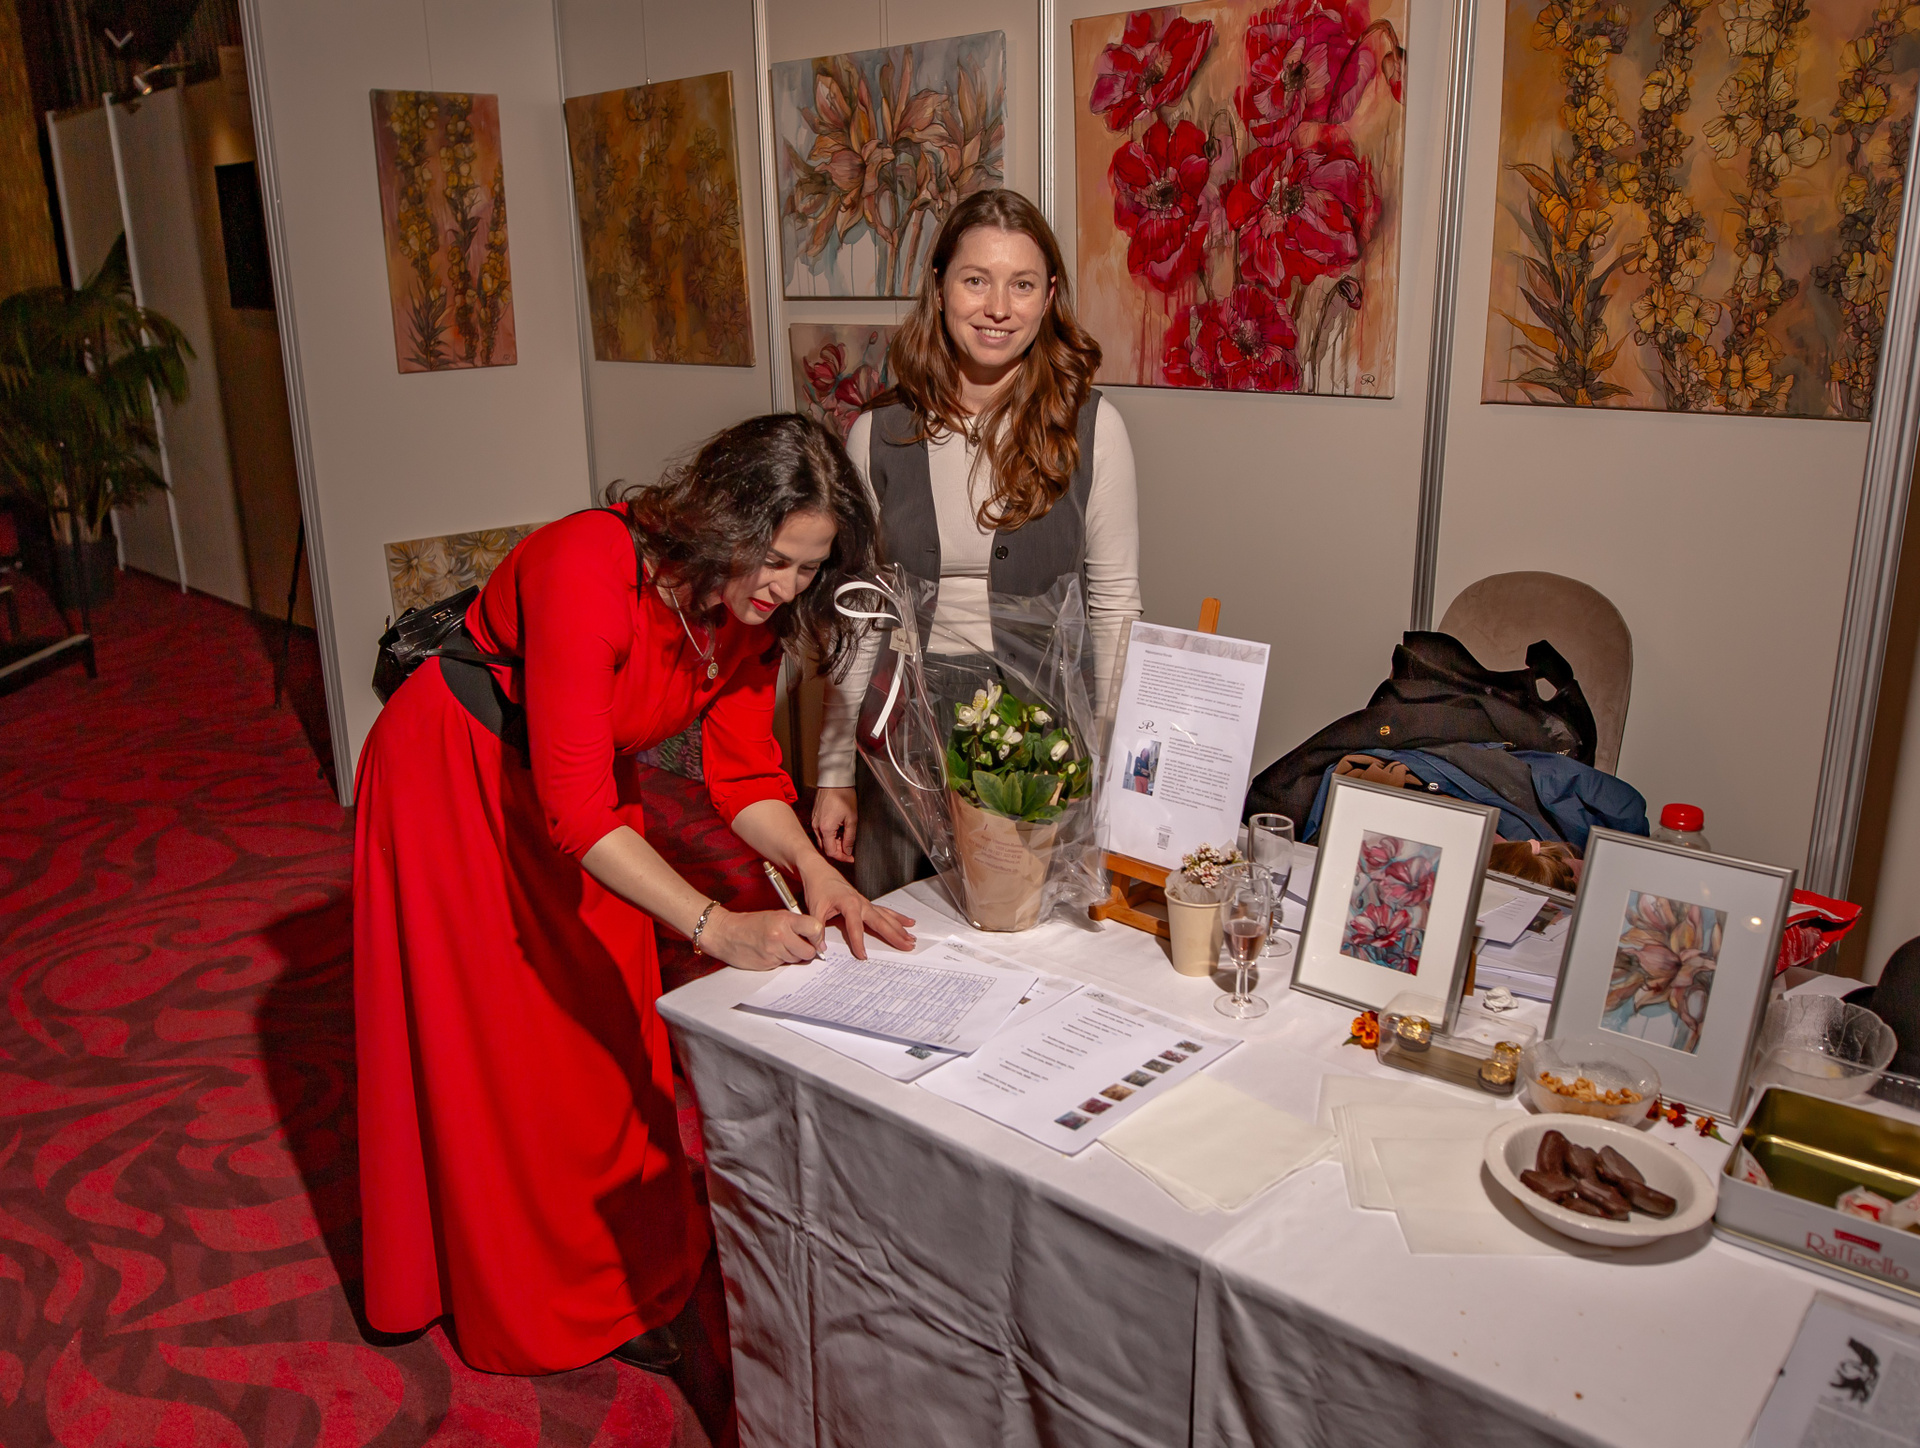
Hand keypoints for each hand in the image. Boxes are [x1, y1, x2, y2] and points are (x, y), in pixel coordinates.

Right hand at [702, 906, 824, 970]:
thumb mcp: (775, 916)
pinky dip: (781, 960)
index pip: (815, 928)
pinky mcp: (768, 964)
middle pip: (809, 951)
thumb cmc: (751, 923)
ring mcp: (774, 951)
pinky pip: (784, 965)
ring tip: (781, 946)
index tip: (816, 939)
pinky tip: (771, 952)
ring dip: (793, 955)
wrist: (726, 933)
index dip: (818, 936)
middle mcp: (780, 935)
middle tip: (800, 945)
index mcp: (784, 919)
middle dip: (807, 950)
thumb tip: (815, 939)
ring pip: (797, 959)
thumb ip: (795, 925)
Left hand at [800, 857, 915, 958]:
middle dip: (894, 935)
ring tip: (911, 938)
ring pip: (886, 917)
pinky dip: (897, 918)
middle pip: (880, 921)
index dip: (858, 942)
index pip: (855, 927)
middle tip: (907, 946)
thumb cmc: (818, 888)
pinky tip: (908, 923)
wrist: (819, 872)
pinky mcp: (866, 904)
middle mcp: (861, 902)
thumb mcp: (814, 909)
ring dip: (900, 928)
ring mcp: (866, 903)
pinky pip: (885, 912)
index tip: (862, 955)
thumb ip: (817, 930)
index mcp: (848, 903)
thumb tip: (820, 948)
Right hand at [812, 787, 857, 861]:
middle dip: (838, 851)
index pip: (831, 852)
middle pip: (825, 848)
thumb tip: (847, 851)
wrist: (835, 781)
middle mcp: (817, 827)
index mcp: (825, 829)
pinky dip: (830, 835)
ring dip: (834, 843)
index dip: (842, 857)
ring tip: (846, 837)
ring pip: (823, 840)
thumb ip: (850, 838)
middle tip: (850, 848)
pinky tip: (839, 830)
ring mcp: (815, 822)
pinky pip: (821, 832)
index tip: (851, 858)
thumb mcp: (852, 819)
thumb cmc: (844, 796)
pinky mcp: (815, 817)